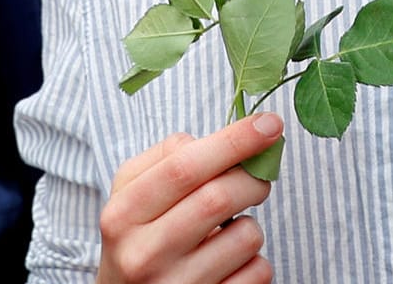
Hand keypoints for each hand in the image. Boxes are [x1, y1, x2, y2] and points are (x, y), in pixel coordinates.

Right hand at [96, 113, 282, 283]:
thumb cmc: (139, 240)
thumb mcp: (132, 196)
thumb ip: (169, 158)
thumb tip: (230, 139)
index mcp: (123, 215)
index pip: (183, 167)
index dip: (233, 141)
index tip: (269, 123)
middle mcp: (143, 254)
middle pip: (219, 197)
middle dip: (254, 178)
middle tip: (259, 176)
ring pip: (247, 236)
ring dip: (251, 226)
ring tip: (228, 233)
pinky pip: (257, 271)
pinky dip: (254, 261)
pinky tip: (228, 265)